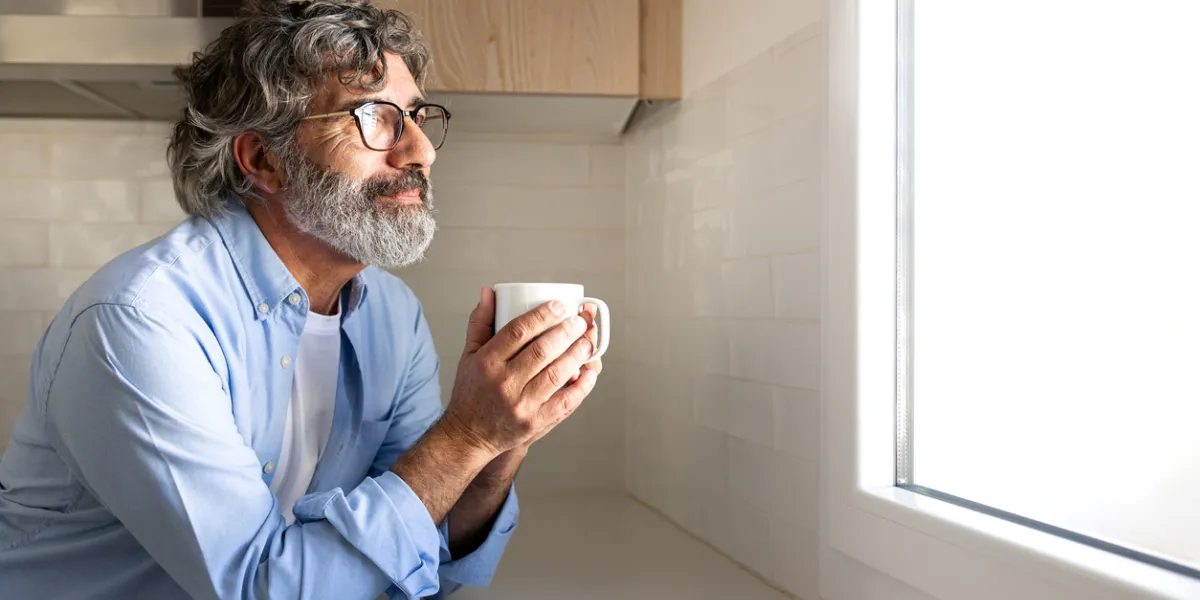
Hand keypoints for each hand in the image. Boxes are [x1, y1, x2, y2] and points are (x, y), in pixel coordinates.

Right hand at [440, 287, 599, 456]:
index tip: (561, 305)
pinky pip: (564, 402)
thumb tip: (490, 292)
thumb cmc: (471, 391)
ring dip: (577, 355)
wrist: (468, 435)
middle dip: (567, 332)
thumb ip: (481, 323)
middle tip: (581, 321)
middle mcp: (503, 383)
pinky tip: (590, 372)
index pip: (518, 331)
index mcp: (487, 362)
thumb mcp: (469, 355)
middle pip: (541, 351)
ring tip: (588, 341)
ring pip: (556, 374)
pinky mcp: (534, 423)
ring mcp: (520, 405)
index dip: (543, 315)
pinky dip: (582, 386)